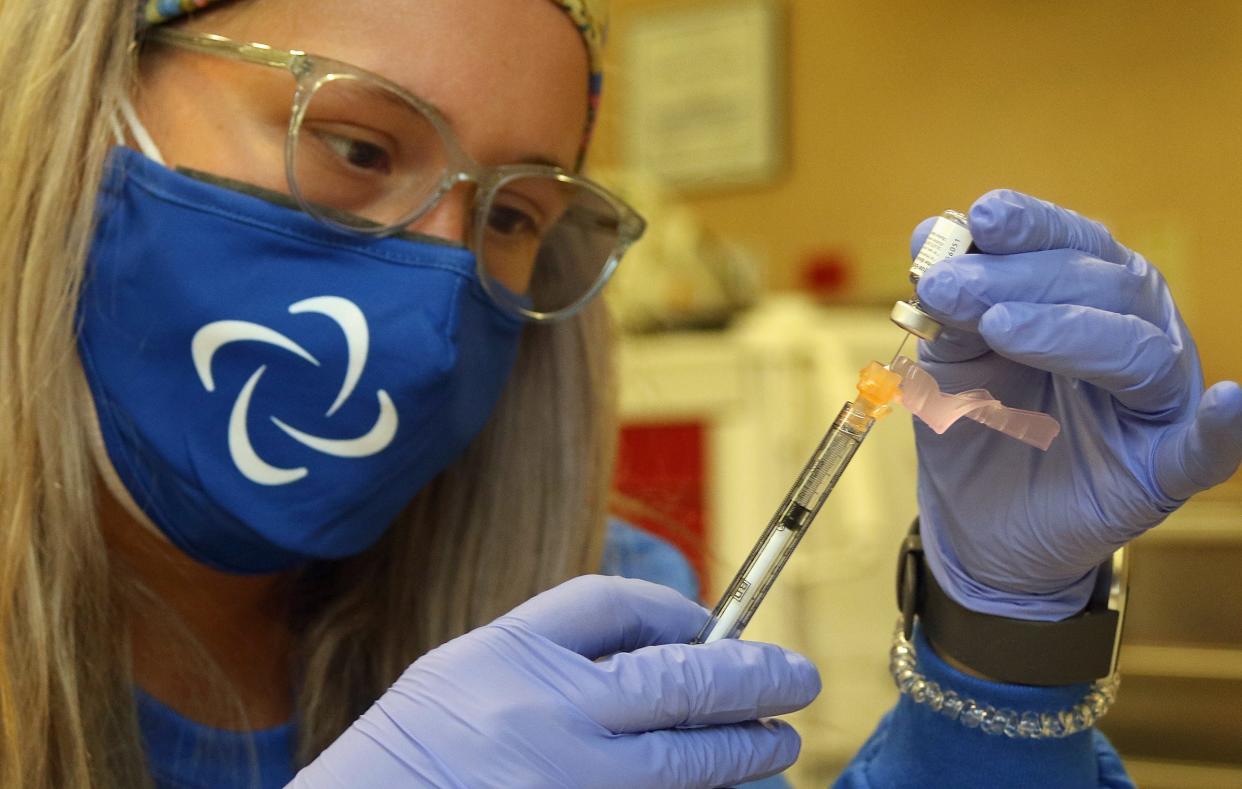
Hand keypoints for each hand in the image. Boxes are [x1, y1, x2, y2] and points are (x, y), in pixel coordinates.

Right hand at [291, 575, 819, 787]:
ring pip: (684, 767)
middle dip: (752, 683)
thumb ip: (569, 645)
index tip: (721, 629)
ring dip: (738, 753)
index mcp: (514, 664)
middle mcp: (547, 726)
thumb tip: (678, 635)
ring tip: (774, 743)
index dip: (685, 618)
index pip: (617, 612)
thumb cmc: (420, 743)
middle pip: (676, 690)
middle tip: (797, 679)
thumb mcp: (478, 665)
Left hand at [910, 190, 1241, 619]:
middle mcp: (1136, 333)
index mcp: (1088, 296)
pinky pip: (1207, 448)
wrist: (976, 523)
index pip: (1071, 243)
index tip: (978, 217)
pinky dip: (1227, 427)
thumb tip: (927, 234)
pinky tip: (1232, 402)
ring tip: (998, 328)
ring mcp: (1156, 401)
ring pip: (1139, 350)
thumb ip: (949, 307)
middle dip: (1017, 279)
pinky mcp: (1163, 468)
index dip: (1029, 226)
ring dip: (1067, 330)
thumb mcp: (950, 360)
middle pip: (1102, 286)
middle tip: (947, 287)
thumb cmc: (978, 427)